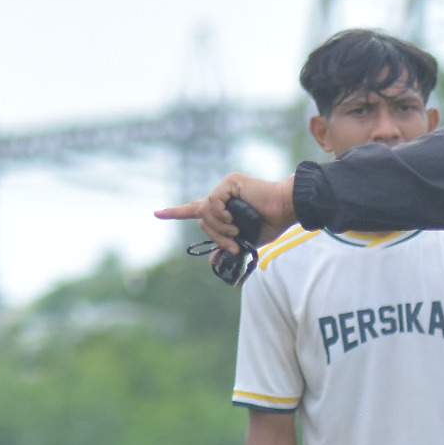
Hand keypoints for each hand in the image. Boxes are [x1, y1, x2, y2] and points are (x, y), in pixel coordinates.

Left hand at [155, 173, 294, 255]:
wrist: (286, 210)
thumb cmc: (270, 223)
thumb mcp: (245, 240)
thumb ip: (227, 247)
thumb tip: (212, 262)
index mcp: (223, 208)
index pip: (194, 210)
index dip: (175, 212)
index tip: (157, 213)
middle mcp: (221, 196)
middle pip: (201, 218)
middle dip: (215, 235)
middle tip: (232, 241)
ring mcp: (224, 187)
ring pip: (205, 211)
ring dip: (218, 227)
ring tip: (236, 230)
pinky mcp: (229, 182)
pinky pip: (212, 202)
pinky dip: (220, 215)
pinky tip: (233, 219)